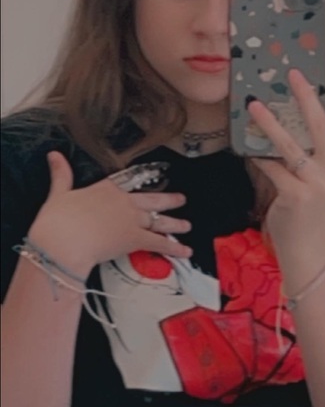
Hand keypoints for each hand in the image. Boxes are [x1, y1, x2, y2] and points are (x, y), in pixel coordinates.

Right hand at [27, 151, 192, 277]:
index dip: (140, 187)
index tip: (148, 188)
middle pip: (152, 200)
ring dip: (175, 224)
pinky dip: (175, 248)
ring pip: (159, 220)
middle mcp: (124, 202)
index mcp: (107, 189)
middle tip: (181, 199)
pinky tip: (186, 251)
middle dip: (169, 200)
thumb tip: (54, 155)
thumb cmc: (58, 221)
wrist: (64, 241)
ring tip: (187, 225)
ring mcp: (133, 220)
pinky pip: (160, 243)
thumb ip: (61, 175)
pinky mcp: (136, 238)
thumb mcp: (58, 193)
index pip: (127, 186)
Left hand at [247, 59, 324, 256]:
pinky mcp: (297, 195)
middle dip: (307, 97)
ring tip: (255, 104)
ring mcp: (318, 183)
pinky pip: (272, 167)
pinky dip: (259, 155)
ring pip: (292, 145)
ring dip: (271, 124)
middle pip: (322, 125)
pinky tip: (247, 147)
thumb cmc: (313, 202)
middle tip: (292, 74)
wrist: (307, 242)